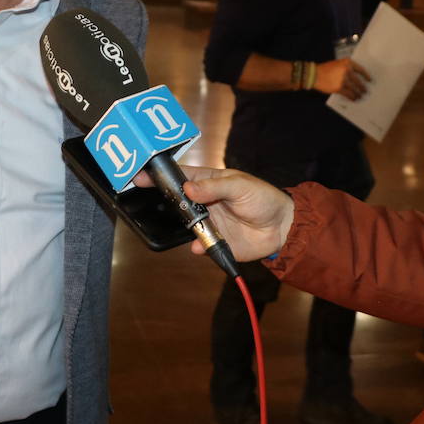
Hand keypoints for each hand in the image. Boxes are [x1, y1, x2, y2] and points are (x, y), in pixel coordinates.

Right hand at [131, 165, 294, 261]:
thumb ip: (214, 187)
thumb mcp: (240, 186)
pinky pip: (199, 246)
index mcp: (209, 182)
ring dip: (185, 226)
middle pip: (178, 201)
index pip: (181, 176)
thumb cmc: (263, 198)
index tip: (141, 177)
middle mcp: (204, 202)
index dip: (161, 176)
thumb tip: (188, 189)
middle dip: (167, 202)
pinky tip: (199, 246)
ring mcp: (209, 222)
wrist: (282, 227)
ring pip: (186, 224)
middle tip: (159, 203)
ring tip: (190, 225)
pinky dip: (197, 247)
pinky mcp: (215, 242)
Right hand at [314, 57, 369, 99]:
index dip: (366, 76)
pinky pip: (349, 94)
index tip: (369, 80)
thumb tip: (355, 77)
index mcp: (347, 63)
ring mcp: (343, 80)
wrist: (314, 74)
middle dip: (362, 87)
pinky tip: (354, 99)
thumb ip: (346, 68)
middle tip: (365, 91)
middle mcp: (347, 70)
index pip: (360, 70)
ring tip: (360, 96)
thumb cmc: (324, 69)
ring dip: (358, 93)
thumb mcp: (337, 64)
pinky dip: (352, 97)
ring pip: (354, 89)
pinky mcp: (339, 88)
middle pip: (358, 81)